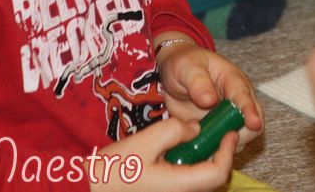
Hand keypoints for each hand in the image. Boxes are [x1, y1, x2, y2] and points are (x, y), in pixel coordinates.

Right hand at [90, 117, 236, 191]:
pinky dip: (188, 164)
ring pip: (199, 179)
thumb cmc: (113, 169)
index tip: (228, 131)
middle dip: (217, 153)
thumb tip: (195, 128)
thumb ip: (174, 131)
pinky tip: (177, 149)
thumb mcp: (144, 141)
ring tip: (195, 136)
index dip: (227, 151)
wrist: (86, 188)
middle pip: (212, 178)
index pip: (218, 173)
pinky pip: (185, 180)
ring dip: (202, 158)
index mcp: (179, 186)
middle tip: (214, 130)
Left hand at [157, 40, 263, 149]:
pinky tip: (201, 150)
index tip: (253, 123)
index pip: (245, 96)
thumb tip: (210, 99)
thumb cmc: (185, 64)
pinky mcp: (221, 130)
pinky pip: (224, 145)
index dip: (250, 110)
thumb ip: (198, 82)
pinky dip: (216, 151)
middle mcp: (238, 101)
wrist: (177, 73)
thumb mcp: (187, 68)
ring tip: (205, 145)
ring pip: (241, 137)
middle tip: (220, 141)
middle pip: (254, 122)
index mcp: (233, 80)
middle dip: (242, 134)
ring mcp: (231, 117)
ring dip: (227, 145)